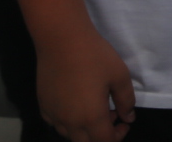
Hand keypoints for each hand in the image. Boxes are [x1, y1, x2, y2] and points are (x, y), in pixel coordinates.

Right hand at [37, 26, 134, 141]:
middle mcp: (69, 123)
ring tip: (95, 108)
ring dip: (85, 130)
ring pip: (70, 135)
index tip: (124, 121)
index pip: (105, 141)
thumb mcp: (120, 76)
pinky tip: (76, 104)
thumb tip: (128, 117)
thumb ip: (126, 101)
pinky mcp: (43, 106)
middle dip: (102, 136)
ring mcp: (53, 116)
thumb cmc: (95, 57)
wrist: (62, 41)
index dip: (118, 136)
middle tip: (112, 115)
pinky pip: (56, 124)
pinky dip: (69, 122)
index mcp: (91, 118)